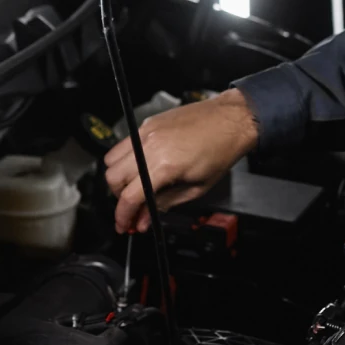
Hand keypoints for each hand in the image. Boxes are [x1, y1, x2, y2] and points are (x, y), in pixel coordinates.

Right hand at [104, 88, 258, 233]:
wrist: (232, 119)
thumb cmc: (221, 151)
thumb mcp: (195, 188)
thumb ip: (163, 205)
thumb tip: (143, 220)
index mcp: (165, 165)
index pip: (129, 196)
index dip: (122, 216)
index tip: (123, 225)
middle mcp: (150, 146)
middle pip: (113, 178)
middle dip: (119, 197)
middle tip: (132, 206)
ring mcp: (146, 132)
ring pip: (111, 160)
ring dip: (118, 178)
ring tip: (134, 185)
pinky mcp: (148, 124)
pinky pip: (124, 144)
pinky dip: (126, 160)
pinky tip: (140, 166)